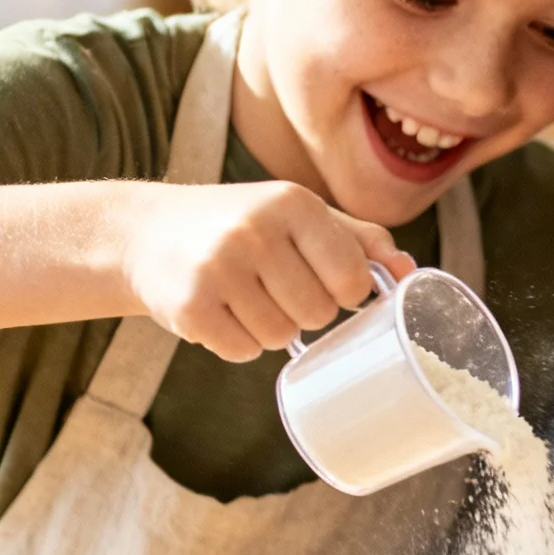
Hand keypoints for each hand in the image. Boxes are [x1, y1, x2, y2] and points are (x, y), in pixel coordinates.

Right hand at [121, 181, 414, 362]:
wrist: (144, 232)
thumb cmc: (240, 225)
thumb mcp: (299, 215)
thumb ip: (359, 239)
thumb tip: (409, 272)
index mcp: (293, 203)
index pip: (352, 277)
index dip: (346, 293)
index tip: (325, 283)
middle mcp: (256, 230)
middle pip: (319, 314)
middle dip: (304, 312)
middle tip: (274, 288)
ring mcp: (218, 267)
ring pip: (282, 338)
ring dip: (269, 329)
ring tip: (244, 297)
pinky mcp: (189, 305)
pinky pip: (242, 351)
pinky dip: (237, 342)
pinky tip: (220, 312)